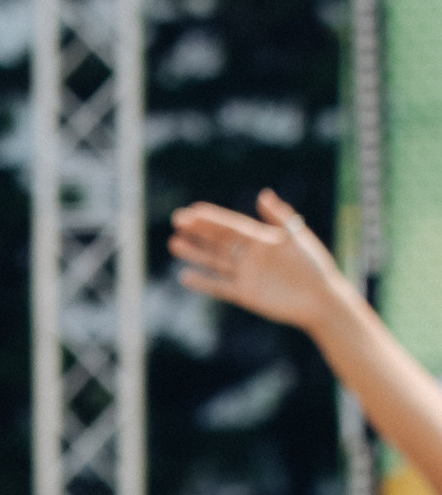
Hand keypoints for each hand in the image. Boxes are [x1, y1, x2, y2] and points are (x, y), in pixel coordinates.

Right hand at [167, 189, 350, 337]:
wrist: (319, 299)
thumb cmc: (313, 266)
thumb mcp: (296, 237)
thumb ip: (279, 217)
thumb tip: (262, 195)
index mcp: (262, 239)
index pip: (231, 226)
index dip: (212, 219)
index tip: (193, 210)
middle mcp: (250, 255)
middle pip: (219, 241)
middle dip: (198, 232)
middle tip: (177, 221)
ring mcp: (246, 275)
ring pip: (215, 262)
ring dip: (195, 253)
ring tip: (174, 244)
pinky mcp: (245, 294)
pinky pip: (219, 287)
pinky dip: (203, 282)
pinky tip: (185, 276)